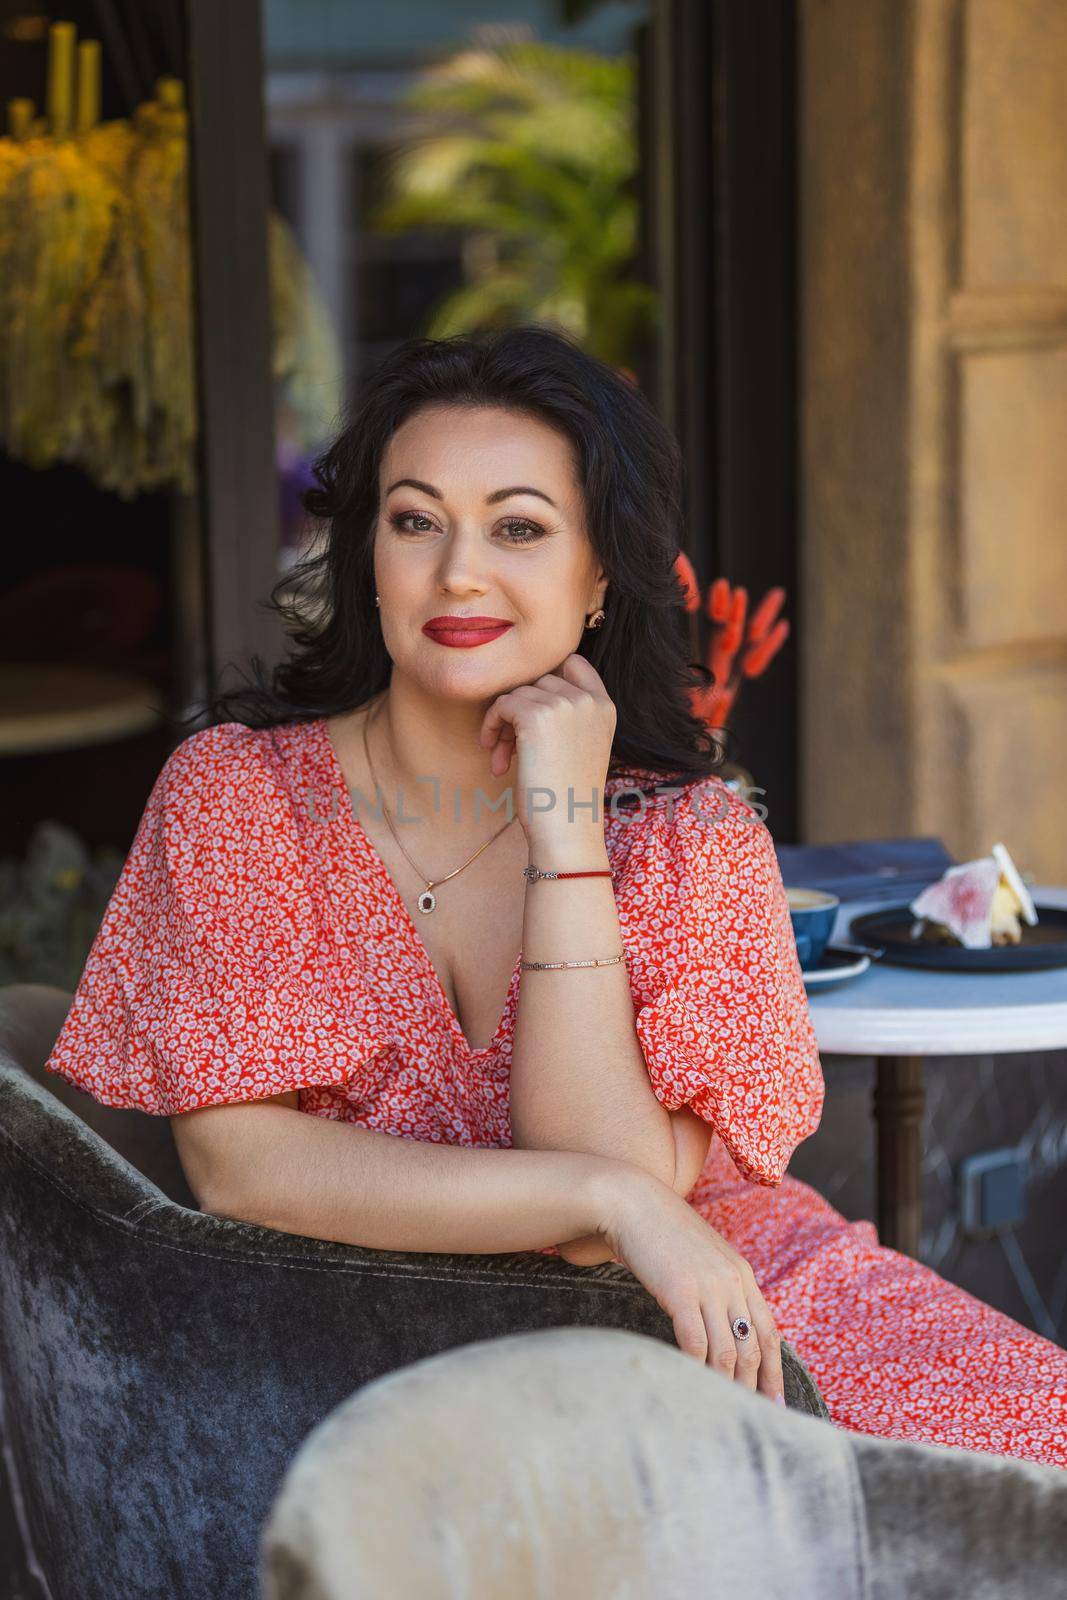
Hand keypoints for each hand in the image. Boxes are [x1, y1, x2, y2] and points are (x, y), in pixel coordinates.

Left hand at [478, 655, 616, 842]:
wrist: (567, 830)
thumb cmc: (569, 799)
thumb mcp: (582, 748)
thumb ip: (569, 717)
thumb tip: (526, 694)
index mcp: (605, 708)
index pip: (575, 663)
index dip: (548, 681)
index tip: (533, 710)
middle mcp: (588, 700)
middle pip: (539, 682)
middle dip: (521, 711)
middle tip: (510, 747)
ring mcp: (564, 704)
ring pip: (517, 694)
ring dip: (504, 725)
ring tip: (502, 759)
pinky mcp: (536, 715)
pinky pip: (502, 704)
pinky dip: (491, 726)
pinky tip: (494, 755)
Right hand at [593, 1166, 785, 1403]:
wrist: (633, 1204)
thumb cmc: (663, 1232)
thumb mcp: (703, 1257)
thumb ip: (719, 1286)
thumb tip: (724, 1326)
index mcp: (743, 1274)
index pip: (769, 1332)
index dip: (774, 1371)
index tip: (774, 1401)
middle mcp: (733, 1282)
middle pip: (752, 1347)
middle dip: (753, 1386)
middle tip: (749, 1416)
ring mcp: (709, 1286)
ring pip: (727, 1350)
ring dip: (726, 1384)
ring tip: (722, 1410)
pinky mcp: (681, 1292)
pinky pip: (695, 1343)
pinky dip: (697, 1369)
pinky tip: (692, 1384)